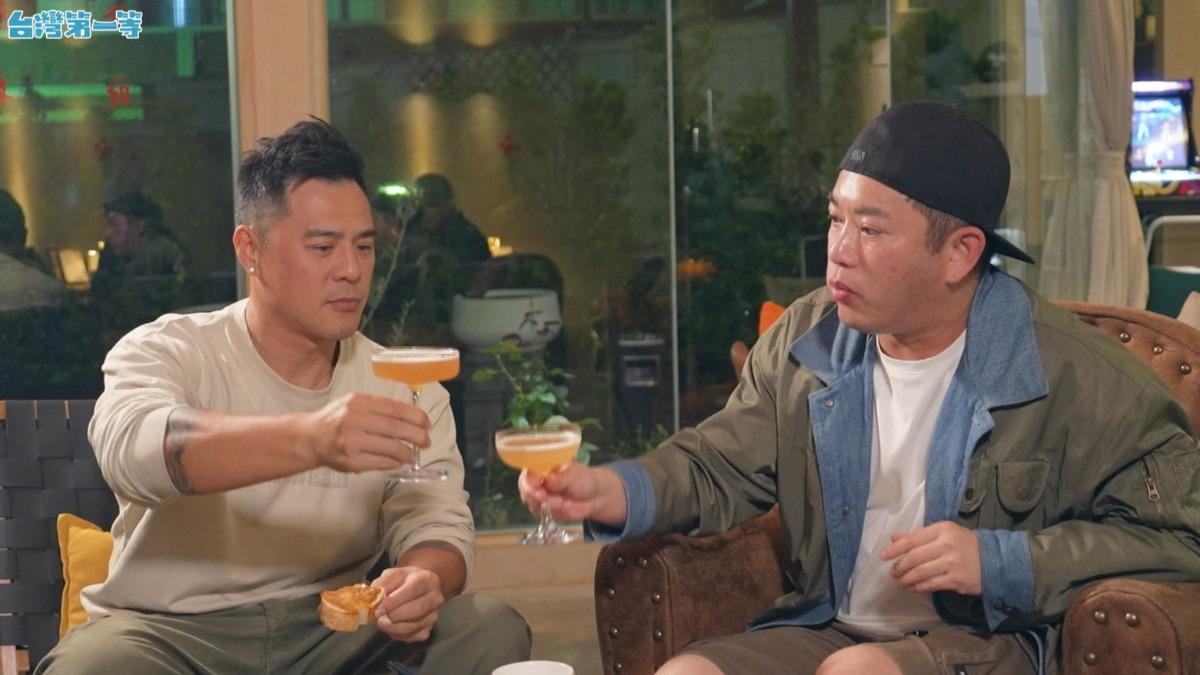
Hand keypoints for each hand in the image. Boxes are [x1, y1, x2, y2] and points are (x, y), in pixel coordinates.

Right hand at [302, 393, 428, 472]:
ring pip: (390, 448)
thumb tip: (412, 418)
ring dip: (406, 452)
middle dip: (416, 435)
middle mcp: (353, 420)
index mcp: (358, 402)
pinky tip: (397, 461)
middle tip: (425, 441)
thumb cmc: (336, 419)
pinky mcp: (350, 461)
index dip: (415, 416)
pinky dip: (393, 462)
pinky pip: (380, 462)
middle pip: (395, 428)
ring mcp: (351, 442)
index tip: (425, 423)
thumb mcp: (354, 403)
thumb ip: (379, 407)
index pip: (394, 408)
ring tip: (411, 454)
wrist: (310, 438)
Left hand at [371, 566, 444, 641]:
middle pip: (414, 611)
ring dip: (391, 626)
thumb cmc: (403, 582)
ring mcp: (433, 615)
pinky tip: (392, 625)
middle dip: (392, 615)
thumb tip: (374, 597)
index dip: (393, 602)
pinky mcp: (428, 630)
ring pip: (410, 626)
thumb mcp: (391, 575)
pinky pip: (410, 637)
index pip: (411, 591)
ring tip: (383, 620)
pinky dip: (397, 634)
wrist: (416, 588)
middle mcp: (434, 598)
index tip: (379, 608)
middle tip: (379, 615)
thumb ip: (382, 584)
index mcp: (427, 580)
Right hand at [517, 463, 626, 524]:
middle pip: (525, 488)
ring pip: (531, 502)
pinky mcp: (543, 510)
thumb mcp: (574, 475)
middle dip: (533, 494)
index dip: (529, 478)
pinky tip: (561, 508)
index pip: (528, 471)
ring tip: (560, 503)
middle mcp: (537, 481)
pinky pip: (540, 514)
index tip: (537, 484)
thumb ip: (561, 479)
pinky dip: (550, 512)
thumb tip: (549, 480)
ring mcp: (538, 496)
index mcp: (542, 467)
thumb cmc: (583, 480)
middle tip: (544, 497)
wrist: (594, 497)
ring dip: (544, 505)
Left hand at [882, 521, 981, 595]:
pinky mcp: (957, 579)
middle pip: (914, 557)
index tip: (883, 556)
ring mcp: (952, 563)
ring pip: (921, 572)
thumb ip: (919, 536)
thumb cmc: (965, 544)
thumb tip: (894, 538)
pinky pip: (931, 584)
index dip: (895, 549)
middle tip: (893, 572)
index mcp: (942, 529)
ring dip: (907, 579)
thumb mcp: (944, 533)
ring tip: (902, 581)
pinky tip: (914, 587)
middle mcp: (946, 545)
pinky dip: (920, 587)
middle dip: (900, 566)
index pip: (912, 539)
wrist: (994, 560)